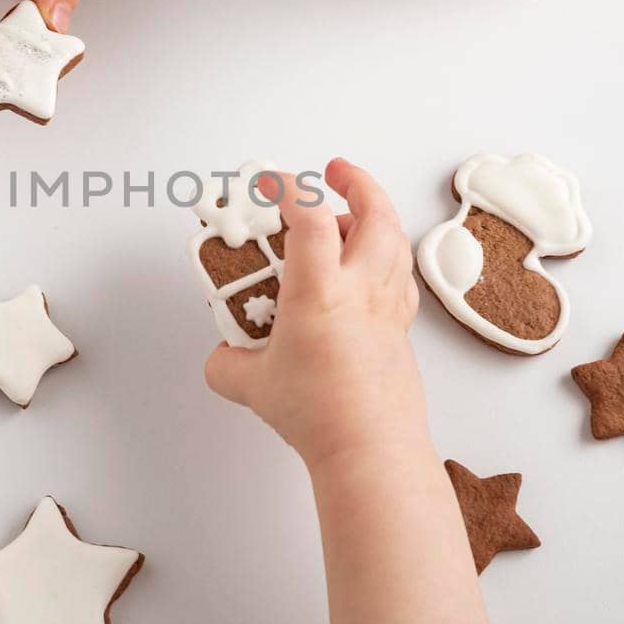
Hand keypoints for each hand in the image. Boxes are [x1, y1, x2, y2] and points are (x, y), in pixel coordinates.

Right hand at [204, 159, 425, 469]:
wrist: (370, 451)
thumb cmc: (322, 417)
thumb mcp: (252, 385)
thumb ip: (228, 364)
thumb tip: (222, 357)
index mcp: (320, 291)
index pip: (310, 217)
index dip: (289, 188)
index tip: (271, 182)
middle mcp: (360, 290)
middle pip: (375, 214)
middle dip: (357, 183)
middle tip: (335, 172)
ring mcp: (387, 309)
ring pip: (395, 243)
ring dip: (375, 217)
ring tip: (350, 217)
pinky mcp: (401, 332)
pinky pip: (401, 278)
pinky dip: (388, 258)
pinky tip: (373, 268)